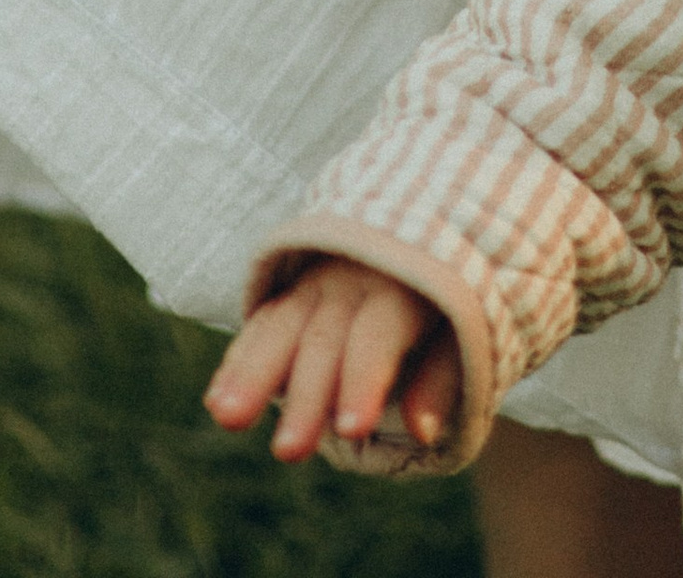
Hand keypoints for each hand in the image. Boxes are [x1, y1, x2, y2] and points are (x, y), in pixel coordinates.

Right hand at [205, 259, 460, 463]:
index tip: (352, 430)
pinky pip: (261, 325)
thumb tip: (426, 433)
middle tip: (289, 453)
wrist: (423, 228)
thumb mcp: (466, 328)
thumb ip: (442, 378)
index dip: (364, 381)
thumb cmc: (450, 296)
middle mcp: (353, 280)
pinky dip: (240, 361)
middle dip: (307, 397)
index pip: (379, 336)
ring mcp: (315, 282)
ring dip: (253, 375)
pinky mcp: (290, 292)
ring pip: (281, 327)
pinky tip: (217, 402)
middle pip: (324, 340)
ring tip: (227, 418)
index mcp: (403, 286)